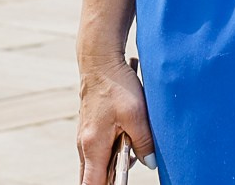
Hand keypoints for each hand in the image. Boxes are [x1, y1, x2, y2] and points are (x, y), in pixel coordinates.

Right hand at [75, 57, 153, 184]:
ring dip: (112, 167)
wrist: (100, 62)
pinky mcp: (90, 130)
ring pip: (96, 165)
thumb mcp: (136, 115)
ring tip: (131, 154)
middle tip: (124, 176)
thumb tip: (150, 164)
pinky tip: (127, 141)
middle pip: (92, 178)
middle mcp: (84, 146)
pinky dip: (111, 155)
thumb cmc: (117, 87)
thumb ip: (144, 142)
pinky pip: (98, 152)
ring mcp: (85, 139)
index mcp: (93, 147)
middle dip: (109, 182)